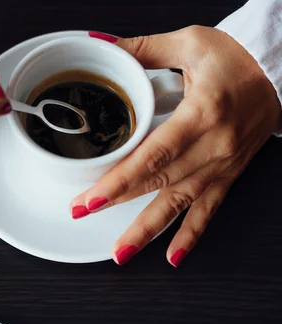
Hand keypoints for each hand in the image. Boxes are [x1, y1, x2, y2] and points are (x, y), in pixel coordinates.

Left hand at [71, 28, 280, 266]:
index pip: (153, 155)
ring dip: (147, 231)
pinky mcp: (227, 176)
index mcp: (202, 113)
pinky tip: (173, 258)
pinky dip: (190, 237)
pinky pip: (208, 212)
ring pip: (179, 205)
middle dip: (117, 203)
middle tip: (84, 215)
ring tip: (121, 253)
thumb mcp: (191, 42)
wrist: (279, 73)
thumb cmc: (239, 59)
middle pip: (158, 183)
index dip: (119, 180)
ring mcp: (220, 166)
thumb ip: (143, 49)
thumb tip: (102, 46)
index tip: (91, 198)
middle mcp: (212, 146)